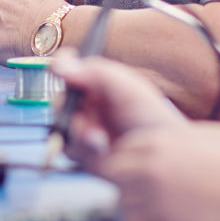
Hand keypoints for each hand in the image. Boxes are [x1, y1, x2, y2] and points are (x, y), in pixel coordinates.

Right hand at [51, 53, 186, 160]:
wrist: (161, 154)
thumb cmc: (149, 117)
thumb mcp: (123, 84)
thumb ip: (92, 71)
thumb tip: (58, 66)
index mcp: (100, 85)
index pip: (73, 70)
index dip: (63, 65)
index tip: (58, 67)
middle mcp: (91, 106)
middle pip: (62, 98)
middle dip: (68, 104)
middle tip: (80, 108)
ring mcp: (87, 129)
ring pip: (62, 123)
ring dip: (77, 128)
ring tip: (99, 136)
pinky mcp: (85, 154)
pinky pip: (67, 146)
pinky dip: (80, 146)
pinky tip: (100, 146)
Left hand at [96, 127, 219, 220]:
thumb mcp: (192, 146)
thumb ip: (159, 149)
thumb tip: (133, 162)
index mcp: (156, 139)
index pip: (116, 149)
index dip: (121, 164)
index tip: (128, 176)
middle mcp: (147, 161)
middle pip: (107, 172)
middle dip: (117, 184)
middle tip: (138, 196)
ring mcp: (149, 190)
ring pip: (117, 201)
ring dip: (132, 209)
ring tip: (159, 212)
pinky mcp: (156, 218)